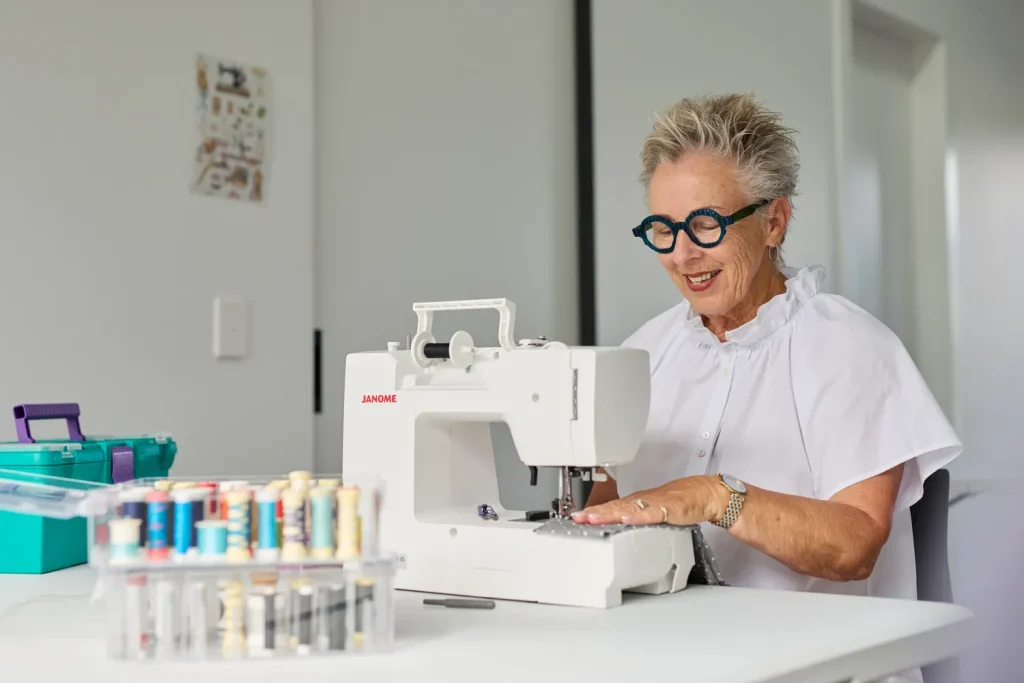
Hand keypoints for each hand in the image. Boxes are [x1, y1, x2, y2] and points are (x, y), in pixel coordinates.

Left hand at [571, 475, 726, 525]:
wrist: (701, 493)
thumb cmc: (676, 502)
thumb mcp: (649, 510)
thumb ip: (633, 517)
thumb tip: (615, 526)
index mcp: (635, 502)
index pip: (610, 507)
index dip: (592, 512)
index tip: (575, 518)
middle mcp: (641, 501)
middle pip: (614, 507)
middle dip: (594, 513)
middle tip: (577, 519)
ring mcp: (654, 504)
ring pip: (628, 508)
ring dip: (609, 514)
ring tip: (593, 518)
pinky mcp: (668, 509)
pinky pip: (651, 513)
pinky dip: (638, 516)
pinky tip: (627, 519)